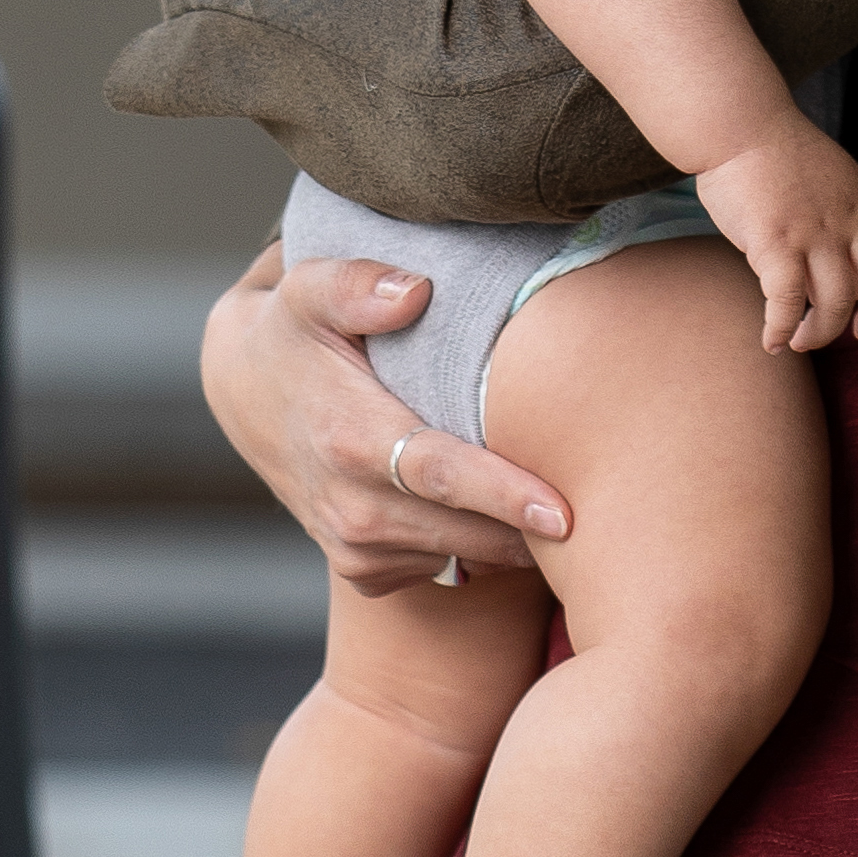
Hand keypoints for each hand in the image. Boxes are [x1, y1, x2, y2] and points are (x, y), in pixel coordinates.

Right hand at [203, 247, 573, 590]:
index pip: (441, 474)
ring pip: (468, 558)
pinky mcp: (367, 573)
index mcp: (348, 441)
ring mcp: (357, 550)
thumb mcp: (307, 291)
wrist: (245, 395)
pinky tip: (513, 515)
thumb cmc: (295, 332)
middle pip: (469, 532)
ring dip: (521, 542)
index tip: (567, 512)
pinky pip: (448, 567)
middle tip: (611, 515)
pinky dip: (486, 548)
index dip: (506, 494)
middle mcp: (352, 510)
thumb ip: (355, 283)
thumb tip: (415, 290)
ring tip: (578, 513)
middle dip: (537, 531)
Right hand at [695, 121, 857, 356]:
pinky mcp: (775, 241)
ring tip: (798, 342)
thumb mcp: (826, 176)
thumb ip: (836, 211)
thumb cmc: (770, 148)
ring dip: (818, 333)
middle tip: (853, 336)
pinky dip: (779, 327)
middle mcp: (844, 222)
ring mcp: (812, 233)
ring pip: (835, 301)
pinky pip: (786, 300)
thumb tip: (830, 249)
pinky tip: (770, 341)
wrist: (739, 123)